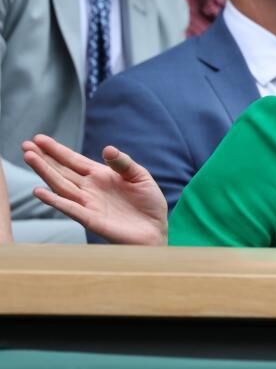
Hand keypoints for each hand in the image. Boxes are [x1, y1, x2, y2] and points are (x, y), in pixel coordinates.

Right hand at [22, 135, 168, 244]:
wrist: (155, 230)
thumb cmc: (148, 204)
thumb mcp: (140, 177)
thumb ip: (124, 163)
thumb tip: (108, 149)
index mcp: (100, 176)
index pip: (74, 160)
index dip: (57, 150)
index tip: (38, 138)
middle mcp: (89, 189)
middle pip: (62, 171)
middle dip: (44, 158)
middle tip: (25, 145)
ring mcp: (88, 204)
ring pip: (61, 185)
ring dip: (45, 172)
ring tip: (30, 157)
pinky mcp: (91, 220)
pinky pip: (70, 209)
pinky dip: (54, 200)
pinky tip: (40, 191)